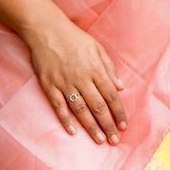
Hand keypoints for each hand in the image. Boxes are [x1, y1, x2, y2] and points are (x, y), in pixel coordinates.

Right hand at [23, 12, 127, 144]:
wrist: (45, 29)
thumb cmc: (73, 37)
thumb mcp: (97, 47)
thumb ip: (109, 68)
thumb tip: (120, 87)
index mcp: (95, 69)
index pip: (111, 96)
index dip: (118, 112)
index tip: (124, 126)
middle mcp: (82, 78)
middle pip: (98, 106)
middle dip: (108, 125)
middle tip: (115, 140)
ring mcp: (65, 83)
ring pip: (81, 109)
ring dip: (91, 127)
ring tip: (99, 140)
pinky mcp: (50, 85)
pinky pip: (59, 106)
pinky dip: (66, 120)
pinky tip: (73, 131)